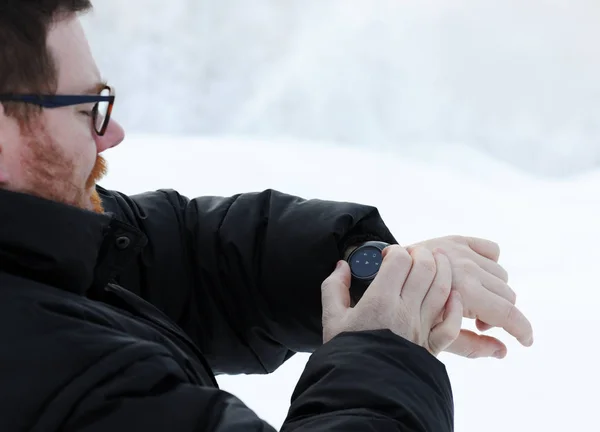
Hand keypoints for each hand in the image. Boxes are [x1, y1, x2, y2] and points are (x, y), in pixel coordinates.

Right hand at [321, 245, 462, 355]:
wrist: (361, 391)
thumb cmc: (346, 354)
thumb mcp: (331, 318)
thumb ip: (334, 288)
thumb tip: (342, 267)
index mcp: (380, 301)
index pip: (399, 261)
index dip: (396, 251)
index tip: (388, 256)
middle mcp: (405, 311)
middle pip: (425, 268)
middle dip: (422, 253)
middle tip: (415, 253)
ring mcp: (421, 328)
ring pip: (443, 289)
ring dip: (444, 269)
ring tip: (439, 259)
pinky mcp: (432, 347)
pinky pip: (452, 325)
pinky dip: (456, 307)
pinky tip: (453, 295)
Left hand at [407, 236, 532, 358]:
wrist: (387, 276)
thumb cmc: (409, 310)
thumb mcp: (437, 333)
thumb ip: (471, 345)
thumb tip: (503, 351)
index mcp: (465, 292)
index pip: (507, 313)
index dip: (522, 330)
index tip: (525, 341)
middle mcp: (468, 268)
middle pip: (507, 296)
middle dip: (499, 314)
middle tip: (477, 322)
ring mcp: (463, 252)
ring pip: (501, 275)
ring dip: (493, 291)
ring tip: (471, 300)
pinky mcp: (459, 240)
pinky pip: (491, 250)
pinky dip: (489, 263)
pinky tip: (474, 276)